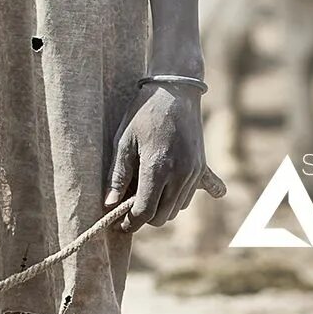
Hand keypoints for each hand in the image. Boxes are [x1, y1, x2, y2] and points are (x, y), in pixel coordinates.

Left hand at [105, 84, 208, 231]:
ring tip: (147, 189)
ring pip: (178, 208)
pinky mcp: (202, 167)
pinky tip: (183, 192)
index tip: (118, 223)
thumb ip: (118, 175)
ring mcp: (194, 172)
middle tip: (130, 203)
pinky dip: (185, 196)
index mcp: (158, 169)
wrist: (175, 90)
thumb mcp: (123, 141)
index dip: (130, 222)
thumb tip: (109, 203)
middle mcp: (180, 175)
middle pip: (163, 216)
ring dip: (162, 206)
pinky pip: (196, 194)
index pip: (145, 212)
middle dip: (145, 215)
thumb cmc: (144, 112)